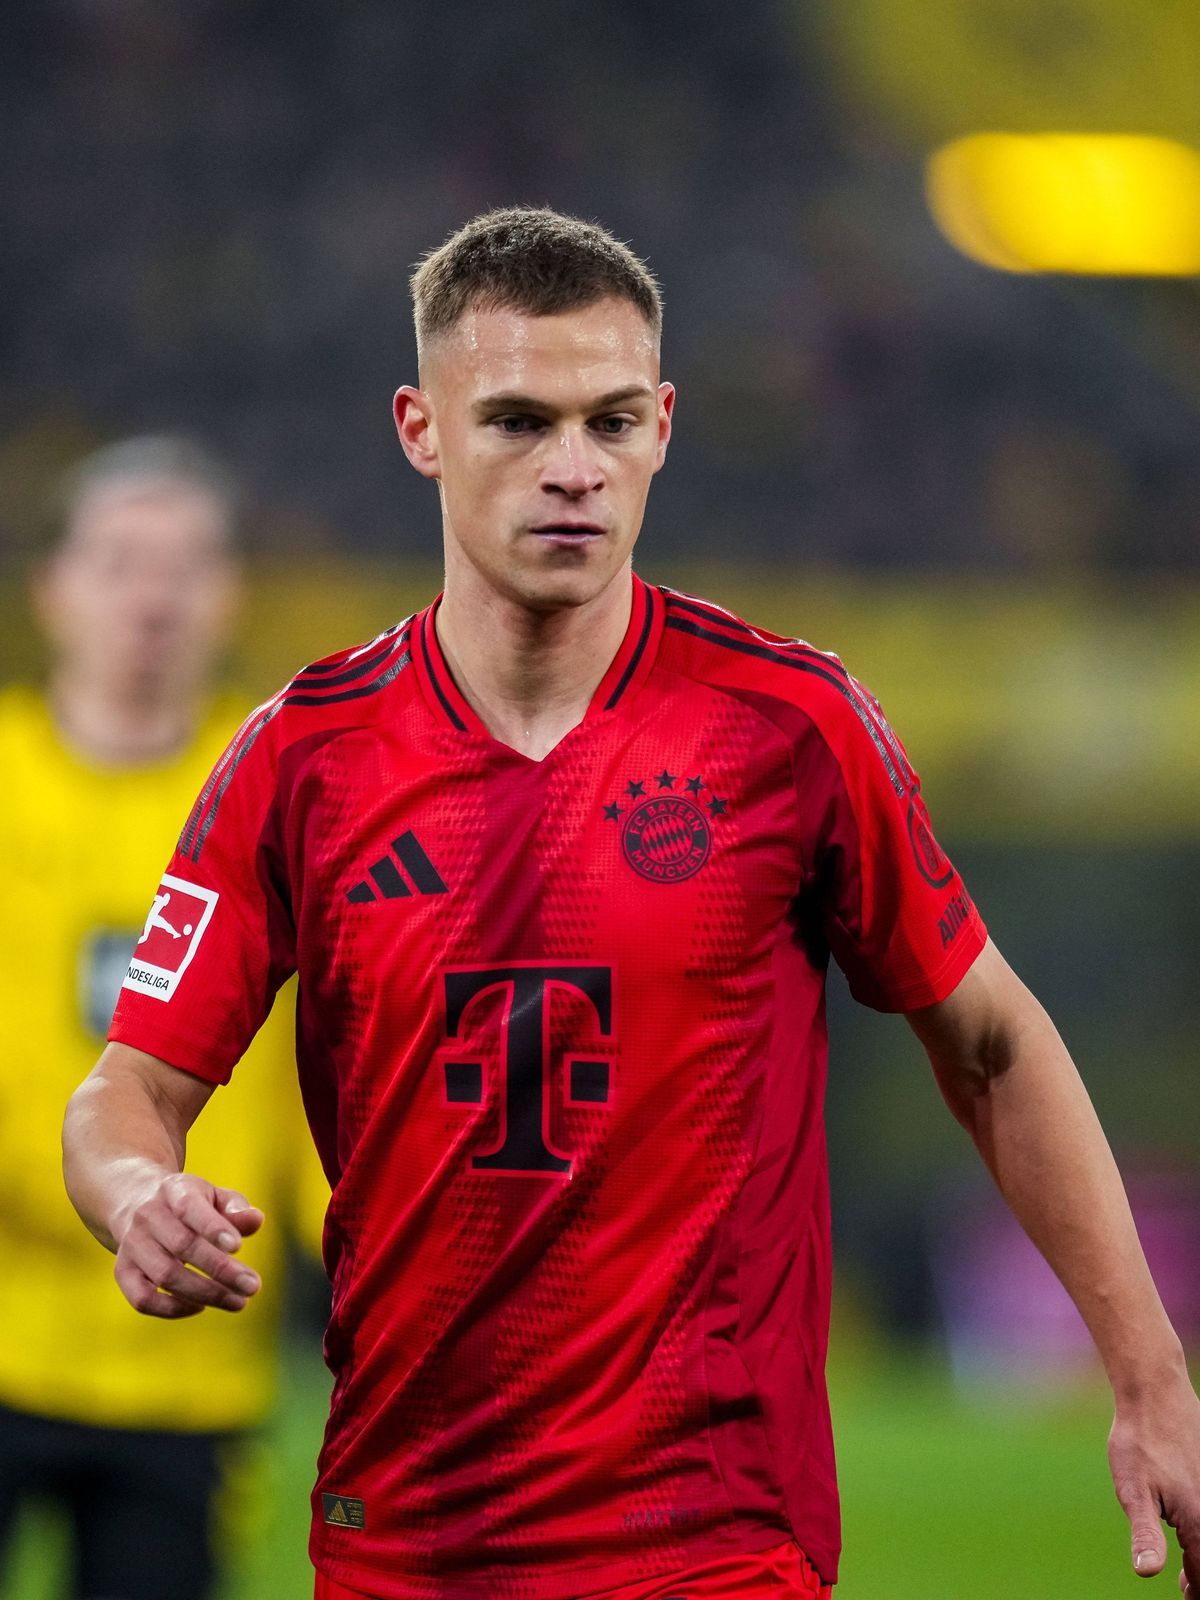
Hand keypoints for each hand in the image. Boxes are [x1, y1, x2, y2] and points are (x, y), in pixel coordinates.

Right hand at [112, 1171, 263, 1318]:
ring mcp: (131, 1245)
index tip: (238, 1247)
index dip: (213, 1228)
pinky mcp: (123, 1271)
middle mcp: (147, 1216)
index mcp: (173, 1190)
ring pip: (165, 1275)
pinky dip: (172, 1309)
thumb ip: (236, 1208)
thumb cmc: (189, 1203)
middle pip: (182, 1246)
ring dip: (205, 1293)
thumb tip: (256, 1220)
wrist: (136, 1201)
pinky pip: (142, 1299)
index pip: (190, 1208)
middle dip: (220, 1270)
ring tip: (238, 1302)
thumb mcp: (214, 1195)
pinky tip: (201, 1306)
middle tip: (252, 1286)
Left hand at [1108, 1367, 1199, 1594]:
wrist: (1155, 1393)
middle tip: (1184, 1588)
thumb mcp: (1132, 1490)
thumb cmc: (1140, 1440)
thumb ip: (1145, 1534)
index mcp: (1198, 1521)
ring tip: (1186, 1573)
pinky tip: (1188, 1529)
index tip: (1184, 1598)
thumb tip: (1146, 1572)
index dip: (1196, 1594)